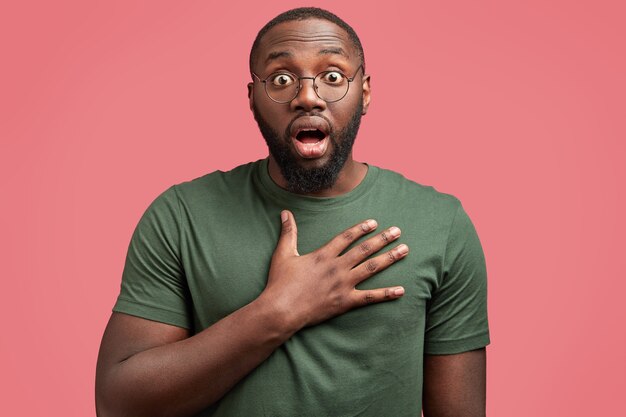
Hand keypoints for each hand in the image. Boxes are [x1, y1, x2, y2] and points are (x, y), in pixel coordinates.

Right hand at [261, 210, 408, 331]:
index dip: (361, 229)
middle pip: (364, 249)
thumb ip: (288, 232)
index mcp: (323, 255)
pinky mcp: (345, 301)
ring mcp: (343, 284)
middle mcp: (337, 267)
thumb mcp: (283, 254)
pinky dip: (386, 294)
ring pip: (371, 268)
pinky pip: (370, 297)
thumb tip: (285, 213)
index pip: (347, 237)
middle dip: (383, 239)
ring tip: (404, 250)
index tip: (374, 222)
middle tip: (398, 231)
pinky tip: (401, 290)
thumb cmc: (280, 283)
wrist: (281, 309)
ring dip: (389, 258)